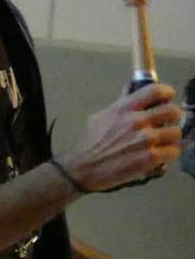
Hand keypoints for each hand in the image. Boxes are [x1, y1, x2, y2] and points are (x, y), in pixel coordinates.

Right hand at [57, 83, 182, 191]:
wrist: (82, 169)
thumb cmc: (89, 142)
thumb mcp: (100, 117)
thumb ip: (120, 104)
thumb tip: (130, 89)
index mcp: (123, 108)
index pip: (155, 91)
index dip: (167, 93)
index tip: (167, 97)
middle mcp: (137, 121)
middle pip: (173, 110)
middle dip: (173, 117)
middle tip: (167, 123)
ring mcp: (146, 139)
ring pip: (176, 132)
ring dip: (171, 137)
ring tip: (163, 142)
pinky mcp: (151, 157)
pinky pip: (174, 150)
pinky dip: (169, 153)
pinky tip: (160, 155)